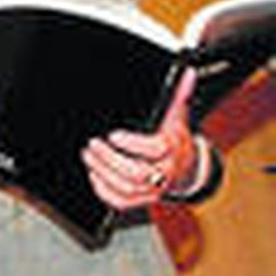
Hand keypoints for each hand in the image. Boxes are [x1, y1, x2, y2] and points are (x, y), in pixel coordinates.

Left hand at [83, 69, 199, 209]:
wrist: (185, 166)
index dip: (133, 144)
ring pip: (126, 189)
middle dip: (109, 159)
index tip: (113, 134)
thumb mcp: (176, 114)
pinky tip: (94, 175)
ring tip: (89, 155)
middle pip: (136, 173)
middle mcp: (164, 172)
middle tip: (92, 144)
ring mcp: (153, 189)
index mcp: (172, 149)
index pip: (155, 149)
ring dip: (103, 172)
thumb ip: (178, 93)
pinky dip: (104, 191)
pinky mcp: (142, 199)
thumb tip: (186, 72)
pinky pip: (122, 203)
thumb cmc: (174, 137)